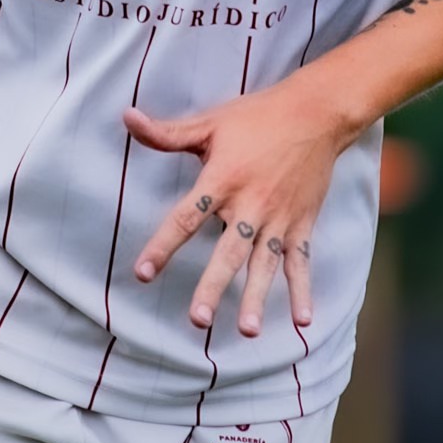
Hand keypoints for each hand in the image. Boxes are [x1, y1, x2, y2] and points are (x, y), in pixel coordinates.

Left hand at [126, 73, 353, 337]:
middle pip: (228, 252)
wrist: (316, 112)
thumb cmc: (257, 117)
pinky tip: (302, 321)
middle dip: (213, 286)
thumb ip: (167, 132)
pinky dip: (302, 289)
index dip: (163, 245)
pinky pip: (301, 261)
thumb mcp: (210, 122)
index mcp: (223, 178)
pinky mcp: (302, 223)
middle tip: (197, 319)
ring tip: (247, 330)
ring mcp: (279, 217)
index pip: (186, 217)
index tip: (143, 273)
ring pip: (264, 264)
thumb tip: (126, 118)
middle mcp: (251, 203)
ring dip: (256, 297)